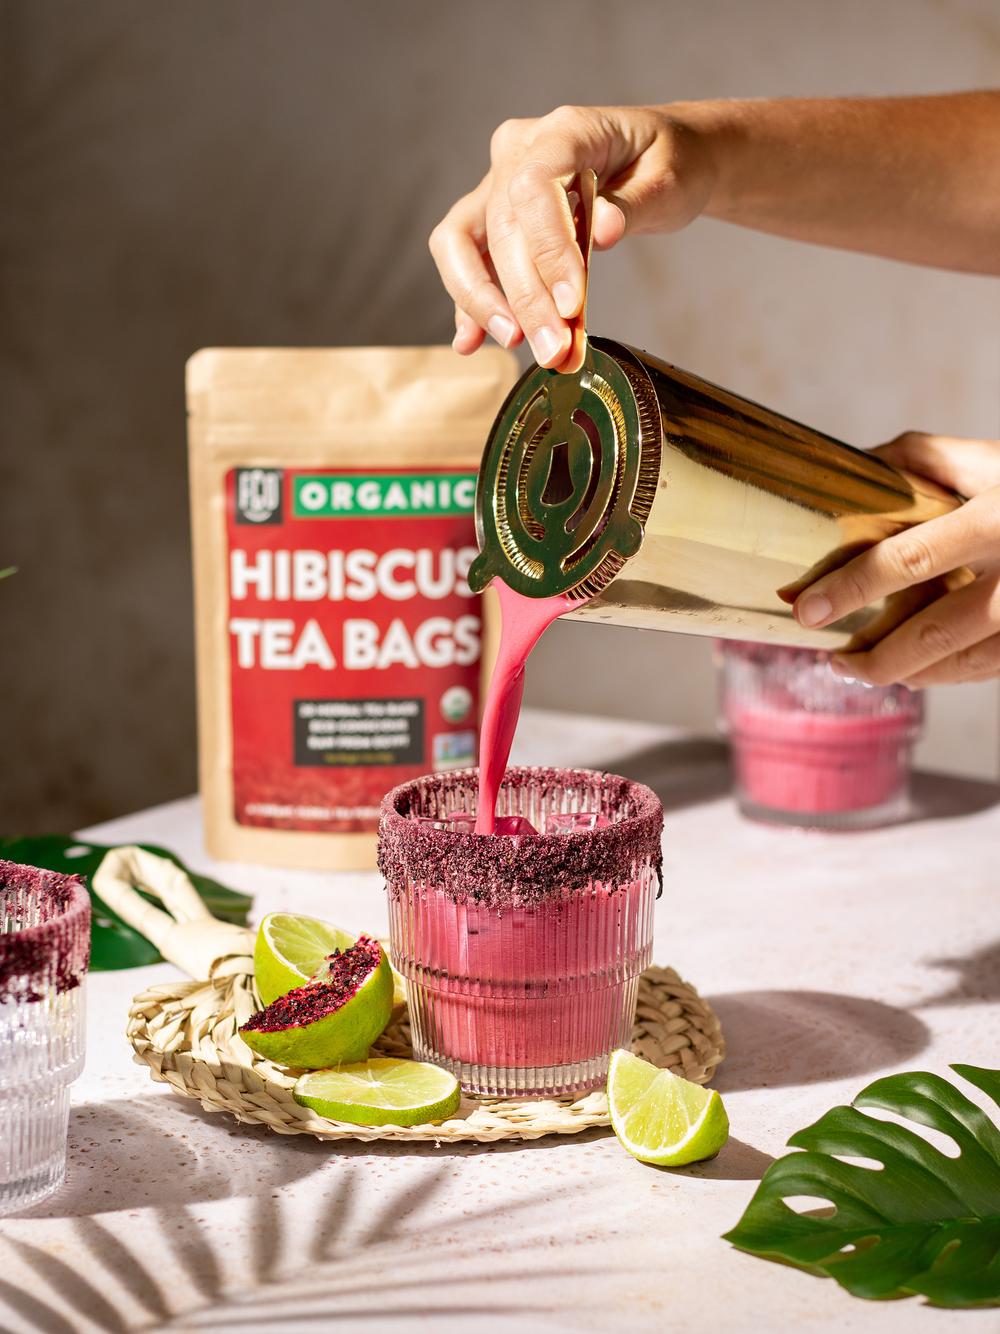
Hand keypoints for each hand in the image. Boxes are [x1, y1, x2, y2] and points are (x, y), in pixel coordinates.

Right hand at [429, 104, 716, 366]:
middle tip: (553, 349)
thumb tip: (604, 232)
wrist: (662, 160)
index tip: (570, 303)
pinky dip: (470, 303)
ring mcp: (498, 183)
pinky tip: (472, 341)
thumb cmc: (669, 162)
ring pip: (461, 243)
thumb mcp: (668, 179)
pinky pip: (466, 260)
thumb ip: (633, 205)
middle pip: (501, 228)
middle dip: (526, 297)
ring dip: (483, 302)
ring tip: (516, 343)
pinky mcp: (492, 218)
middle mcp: (518, 151)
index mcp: (563, 129)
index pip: (533, 188)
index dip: (547, 250)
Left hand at [792, 433, 999, 685]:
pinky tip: (911, 671)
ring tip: (859, 667)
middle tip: (832, 657)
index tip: (808, 607)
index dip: (853, 587)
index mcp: (998, 517)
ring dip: (903, 671)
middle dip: (873, 653)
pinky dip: (943, 676)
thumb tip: (855, 469)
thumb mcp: (991, 460)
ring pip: (961, 662)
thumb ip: (922, 459)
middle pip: (934, 630)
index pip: (911, 559)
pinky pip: (986, 669)